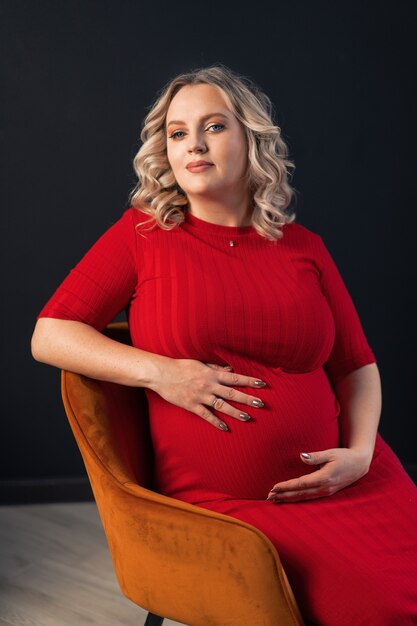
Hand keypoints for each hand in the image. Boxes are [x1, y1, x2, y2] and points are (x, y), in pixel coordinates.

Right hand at [147, 357, 265, 430]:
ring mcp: (201, 396)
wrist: (162, 374)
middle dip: (247, 398)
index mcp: (212, 374)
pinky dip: (216, 422)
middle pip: (232, 393)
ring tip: (247, 417)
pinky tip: (225, 428)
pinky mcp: (192, 405)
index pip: (234, 378)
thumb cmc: (181, 366)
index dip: (249, 381)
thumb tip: (231, 370)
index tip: (262, 384)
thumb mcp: (200, 363)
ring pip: (221, 405)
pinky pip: (206, 415)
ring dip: (235, 412)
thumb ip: (216, 368)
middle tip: (261, 404)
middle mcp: (209, 385)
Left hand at [267, 447, 372, 502]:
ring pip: (304, 497)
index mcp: (324, 478)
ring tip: (275, 499)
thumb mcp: (330, 453)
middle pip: (300, 494)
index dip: (286, 486)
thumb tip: (301, 456)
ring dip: (289, 499)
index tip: (274, 487)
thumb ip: (315, 456)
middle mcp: (324, 488)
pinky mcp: (327, 492)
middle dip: (284, 495)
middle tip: (269, 497)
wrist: (360, 464)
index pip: (300, 484)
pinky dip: (297, 499)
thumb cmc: (344, 456)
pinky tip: (290, 499)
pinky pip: (309, 498)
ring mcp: (326, 492)